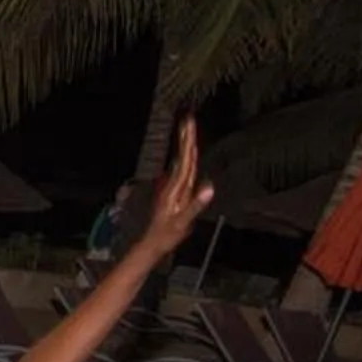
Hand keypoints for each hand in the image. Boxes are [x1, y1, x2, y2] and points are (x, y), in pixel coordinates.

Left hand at [129, 116, 213, 255]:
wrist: (152, 243)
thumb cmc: (167, 234)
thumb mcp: (182, 223)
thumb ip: (195, 205)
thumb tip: (209, 187)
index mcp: (176, 188)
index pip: (185, 161)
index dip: (188, 142)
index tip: (188, 125)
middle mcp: (173, 184)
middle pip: (182, 156)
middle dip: (185, 137)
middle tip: (188, 118)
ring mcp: (171, 187)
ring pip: (181, 161)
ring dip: (184, 145)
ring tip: (187, 128)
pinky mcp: (172, 192)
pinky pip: (181, 170)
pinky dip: (184, 158)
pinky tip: (185, 154)